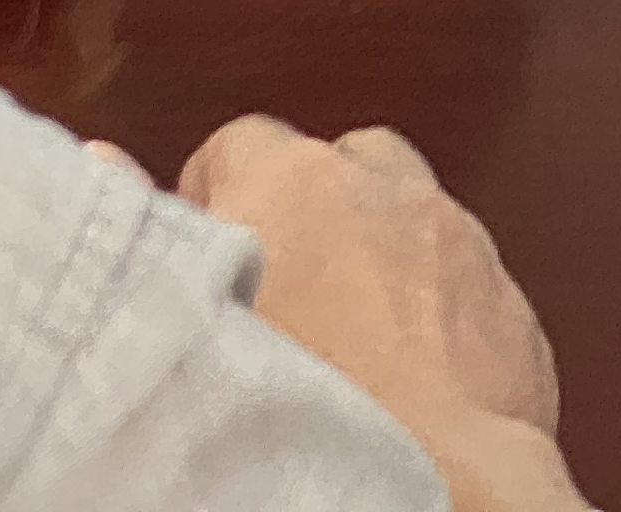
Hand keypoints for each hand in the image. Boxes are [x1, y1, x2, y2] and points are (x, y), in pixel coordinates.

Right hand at [180, 117, 585, 511]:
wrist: (426, 484)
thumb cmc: (293, 410)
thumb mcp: (180, 319)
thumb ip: (146, 229)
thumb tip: (106, 163)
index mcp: (301, 180)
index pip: (245, 142)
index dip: (217, 196)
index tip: (200, 259)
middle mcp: (394, 193)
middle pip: (345, 166)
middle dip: (314, 215)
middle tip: (274, 296)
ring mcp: (467, 245)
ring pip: (416, 224)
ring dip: (383, 262)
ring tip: (338, 344)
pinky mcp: (514, 309)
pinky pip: (466, 292)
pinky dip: (438, 318)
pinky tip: (402, 382)